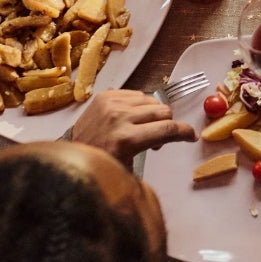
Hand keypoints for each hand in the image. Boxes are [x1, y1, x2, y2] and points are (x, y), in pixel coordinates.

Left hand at [70, 88, 196, 167]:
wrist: (69, 155)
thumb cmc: (100, 166)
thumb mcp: (128, 167)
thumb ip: (151, 150)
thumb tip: (174, 137)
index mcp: (126, 140)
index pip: (168, 129)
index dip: (185, 132)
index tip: (191, 136)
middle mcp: (120, 118)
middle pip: (163, 111)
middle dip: (168, 124)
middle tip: (158, 138)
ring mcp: (111, 103)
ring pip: (151, 100)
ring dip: (153, 114)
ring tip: (143, 128)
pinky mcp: (105, 95)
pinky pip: (136, 94)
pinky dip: (139, 105)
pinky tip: (132, 118)